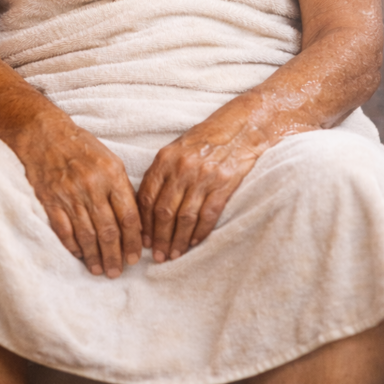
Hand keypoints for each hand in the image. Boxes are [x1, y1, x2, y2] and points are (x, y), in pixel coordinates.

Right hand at [10, 112, 141, 277]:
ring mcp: (70, 194)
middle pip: (108, 231)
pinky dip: (73, 246)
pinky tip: (79, 255)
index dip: (133, 241)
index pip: (128, 216)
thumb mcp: (110, 160)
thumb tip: (134, 221)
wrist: (45, 134)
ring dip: (95, 256)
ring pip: (87, 235)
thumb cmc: (82, 147)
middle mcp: (92, 186)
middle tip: (117, 272)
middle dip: (115, 256)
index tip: (135, 257)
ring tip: (100, 270)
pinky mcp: (50, 200)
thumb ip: (122, 188)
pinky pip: (64, 231)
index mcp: (112, 175)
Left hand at [137, 101, 268, 263]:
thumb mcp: (177, 148)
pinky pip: (208, 215)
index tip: (143, 240)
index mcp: (166, 158)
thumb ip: (162, 173)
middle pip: (164, 211)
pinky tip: (195, 243)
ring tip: (174, 254)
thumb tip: (147, 206)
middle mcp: (182, 168)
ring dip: (178, 240)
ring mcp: (203, 177)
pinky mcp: (224, 184)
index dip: (144, 223)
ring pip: (185, 217)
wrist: (240, 127)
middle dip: (159, 238)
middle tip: (158, 256)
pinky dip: (200, 232)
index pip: (148, 197)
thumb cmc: (205, 139)